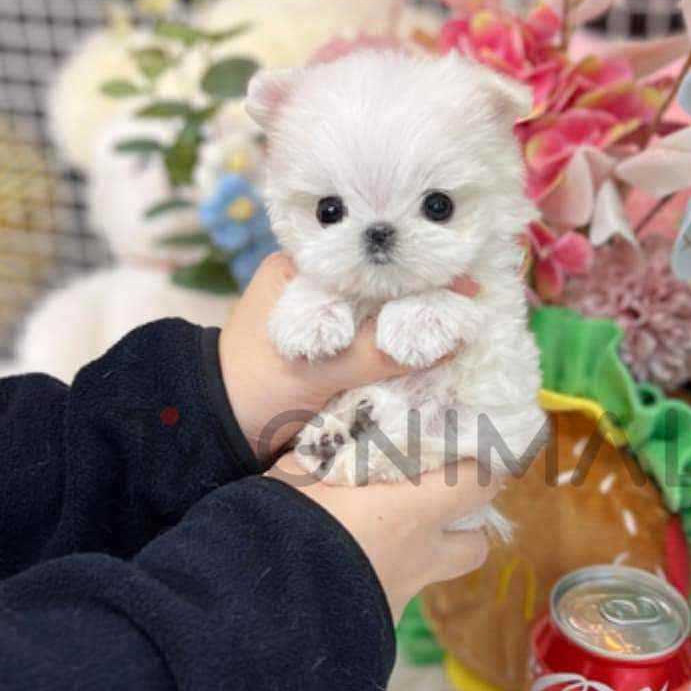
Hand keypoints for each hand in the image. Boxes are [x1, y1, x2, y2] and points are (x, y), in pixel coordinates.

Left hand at [219, 253, 477, 461]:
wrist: (215, 430)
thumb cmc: (251, 391)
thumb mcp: (317, 372)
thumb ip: (378, 355)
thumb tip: (448, 339)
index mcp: (298, 270)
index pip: (368, 260)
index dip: (416, 269)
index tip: (462, 282)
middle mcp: (314, 283)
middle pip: (382, 281)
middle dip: (424, 291)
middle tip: (475, 298)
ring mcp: (326, 314)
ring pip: (382, 308)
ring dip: (417, 317)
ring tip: (467, 319)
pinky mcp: (334, 346)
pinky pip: (377, 336)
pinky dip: (403, 343)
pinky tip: (438, 346)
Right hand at [266, 454, 498, 619]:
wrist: (266, 604)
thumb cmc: (288, 522)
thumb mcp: (301, 470)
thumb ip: (328, 449)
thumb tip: (333, 430)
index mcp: (411, 511)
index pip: (479, 484)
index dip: (478, 468)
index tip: (462, 454)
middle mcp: (418, 557)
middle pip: (476, 546)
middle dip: (462, 525)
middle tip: (433, 504)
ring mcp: (400, 595)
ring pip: (435, 575)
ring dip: (425, 555)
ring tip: (389, 537)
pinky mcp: (376, 624)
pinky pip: (392, 596)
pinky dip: (381, 580)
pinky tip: (349, 569)